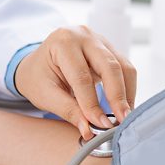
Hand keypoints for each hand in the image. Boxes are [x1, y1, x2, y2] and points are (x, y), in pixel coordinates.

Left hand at [14, 26, 135, 137]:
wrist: (37, 64)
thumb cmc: (37, 77)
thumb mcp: (45, 95)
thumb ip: (68, 111)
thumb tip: (89, 129)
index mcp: (62, 42)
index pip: (82, 76)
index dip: (92, 103)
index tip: (101, 124)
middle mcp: (83, 35)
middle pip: (109, 65)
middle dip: (118, 96)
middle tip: (122, 120)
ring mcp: (98, 40)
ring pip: (122, 66)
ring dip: (126, 93)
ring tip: (125, 117)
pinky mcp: (109, 49)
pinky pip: (124, 68)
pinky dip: (126, 89)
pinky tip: (124, 107)